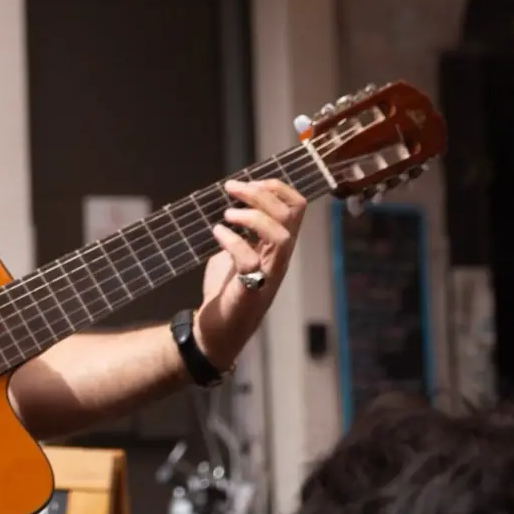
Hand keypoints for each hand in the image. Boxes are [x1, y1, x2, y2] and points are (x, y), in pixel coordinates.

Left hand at [193, 179, 306, 371]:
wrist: (216, 331)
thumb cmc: (226, 292)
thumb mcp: (233, 253)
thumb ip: (238, 232)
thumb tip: (228, 204)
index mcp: (278, 246)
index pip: (297, 207)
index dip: (277, 187)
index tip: (249, 181)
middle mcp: (280, 259)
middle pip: (291, 215)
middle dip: (260, 193)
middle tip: (230, 188)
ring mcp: (269, 275)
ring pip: (281, 236)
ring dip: (253, 217)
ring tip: (227, 214)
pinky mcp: (252, 291)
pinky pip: (251, 260)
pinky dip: (233, 241)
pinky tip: (217, 234)